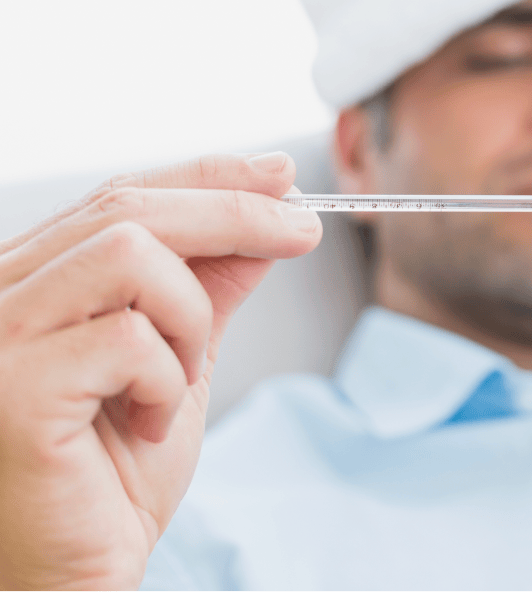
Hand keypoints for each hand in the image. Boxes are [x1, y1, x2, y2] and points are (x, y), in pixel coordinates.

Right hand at [0, 152, 320, 590]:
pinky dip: (168, 377)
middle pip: (129, 208)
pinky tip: (150, 423)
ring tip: (184, 375)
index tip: (280, 175)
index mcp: (37, 277)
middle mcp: (0, 292)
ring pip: (129, 253)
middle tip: (304, 229)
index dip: (209, 177)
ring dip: (188, 312)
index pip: (123, 195)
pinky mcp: (11, 391)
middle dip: (235, 211)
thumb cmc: (117, 469)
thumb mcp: (183, 355)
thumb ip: (211, 286)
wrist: (78, 573)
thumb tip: (268, 221)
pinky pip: (128, 338)